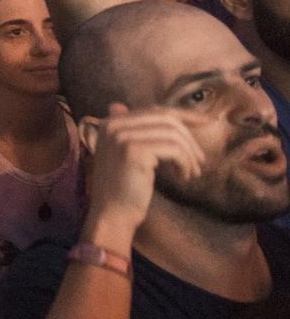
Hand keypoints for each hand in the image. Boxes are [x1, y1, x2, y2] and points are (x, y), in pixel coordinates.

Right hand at [81, 104, 204, 244]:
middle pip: (166, 118)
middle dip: (189, 137)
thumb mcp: (128, 154)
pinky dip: (185, 162)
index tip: (208, 122)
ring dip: (189, 153)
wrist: (113, 214)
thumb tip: (119, 104)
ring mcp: (122, 136)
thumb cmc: (124, 188)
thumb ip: (129, 131)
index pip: (155, 110)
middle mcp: (113, 124)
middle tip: (200, 160)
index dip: (185, 115)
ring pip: (172, 133)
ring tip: (193, 172)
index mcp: (110, 123)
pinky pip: (173, 149)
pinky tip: (184, 176)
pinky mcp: (134, 151)